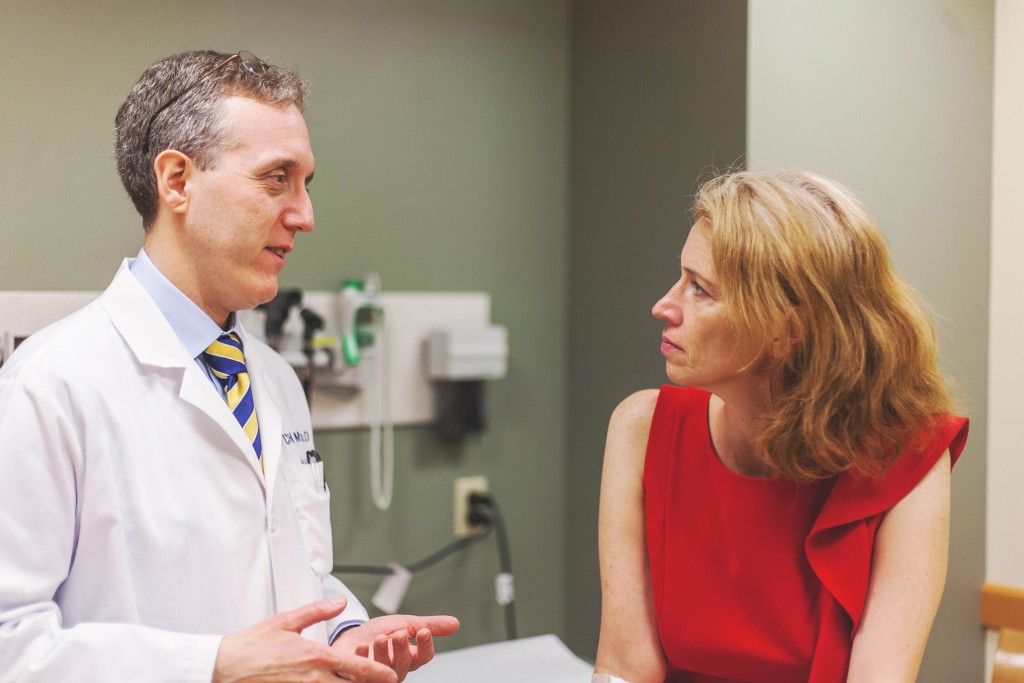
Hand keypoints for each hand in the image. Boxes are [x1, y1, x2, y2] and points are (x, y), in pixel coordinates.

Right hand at [213, 598, 398, 682]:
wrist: (223, 667)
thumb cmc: (252, 645)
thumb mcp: (287, 620)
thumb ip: (318, 611)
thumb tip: (340, 602)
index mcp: (317, 655)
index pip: (358, 667)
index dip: (379, 673)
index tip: (392, 675)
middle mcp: (314, 678)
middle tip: (381, 681)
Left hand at [332, 614, 459, 681]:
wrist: (352, 635)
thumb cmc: (381, 632)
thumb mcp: (406, 623)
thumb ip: (429, 624)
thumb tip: (456, 623)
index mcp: (411, 657)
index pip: (425, 656)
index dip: (426, 645)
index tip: (423, 631)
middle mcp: (397, 669)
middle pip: (405, 663)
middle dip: (402, 647)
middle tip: (399, 633)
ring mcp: (379, 676)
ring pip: (386, 670)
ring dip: (383, 652)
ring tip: (379, 638)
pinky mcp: (362, 678)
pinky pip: (364, 673)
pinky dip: (363, 657)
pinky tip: (362, 647)